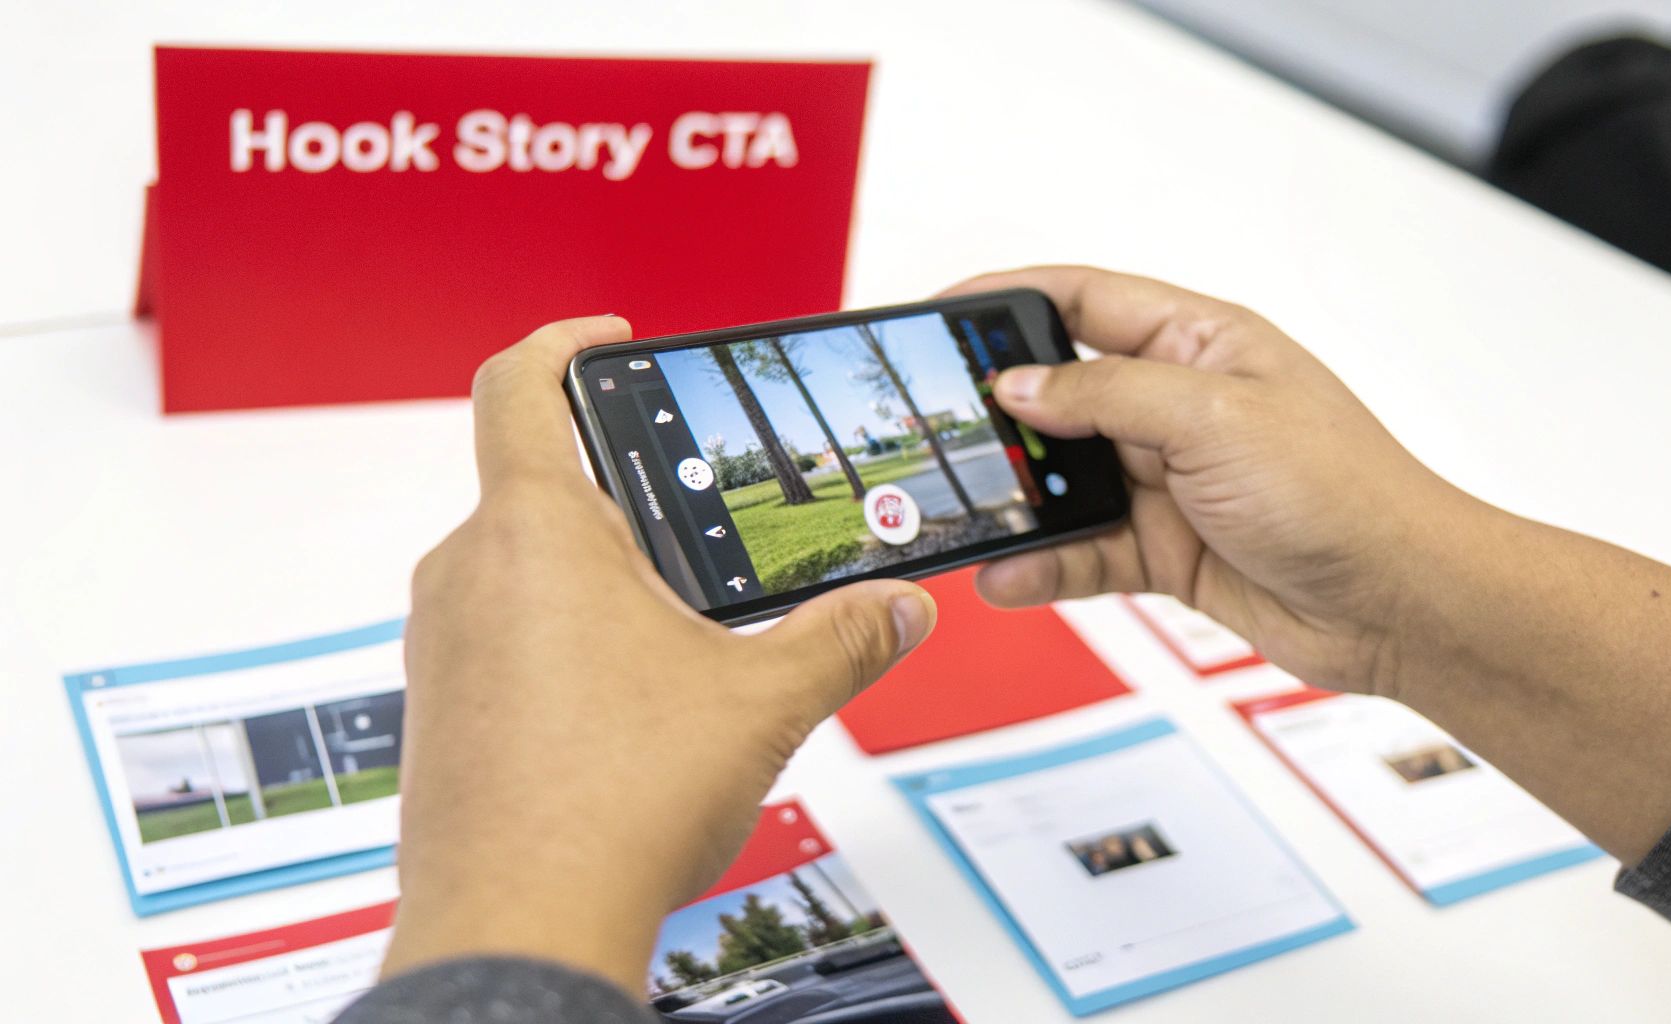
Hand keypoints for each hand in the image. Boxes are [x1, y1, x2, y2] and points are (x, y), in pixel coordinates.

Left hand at [383, 317, 936, 986]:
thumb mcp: (763, 702)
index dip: (566, 340)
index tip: (611, 338)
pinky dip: (559, 640)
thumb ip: (843, 638)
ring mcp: (442, 642)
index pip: (519, 382)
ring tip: (672, 630)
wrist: (518, 927)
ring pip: (517, 566)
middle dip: (622, 495)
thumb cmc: (609, 806)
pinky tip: (626, 704)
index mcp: (537, 531)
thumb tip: (900, 609)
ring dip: (591, 576)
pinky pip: (498, 636)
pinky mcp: (438, 707)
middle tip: (693, 525)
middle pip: (535, 482)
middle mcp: (468, 572)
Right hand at [950, 267, 1462, 697]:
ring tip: (964, 512)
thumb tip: (1021, 384)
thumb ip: (1107, 393)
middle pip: (1062, 394)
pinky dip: (1045, 562)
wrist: (1400, 602)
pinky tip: (1008, 573)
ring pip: (1067, 481)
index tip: (941, 317)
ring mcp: (1172, 481)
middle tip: (936, 428)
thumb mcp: (1214, 418)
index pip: (1084, 300)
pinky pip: (1087, 550)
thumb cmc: (1343, 492)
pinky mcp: (1169, 549)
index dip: (1009, 300)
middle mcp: (1179, 406)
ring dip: (1020, 500)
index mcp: (1200, 343)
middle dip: (1000, 414)